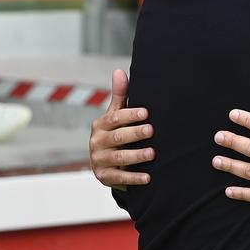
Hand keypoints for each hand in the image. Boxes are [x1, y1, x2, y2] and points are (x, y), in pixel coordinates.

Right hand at [89, 69, 153, 189]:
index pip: (115, 119)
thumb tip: (119, 71)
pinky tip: (148, 177)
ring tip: (153, 153)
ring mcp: (99, 161)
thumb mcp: (115, 116)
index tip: (146, 112)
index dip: (130, 115)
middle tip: (152, 130)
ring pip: (119, 158)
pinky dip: (134, 178)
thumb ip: (120, 96)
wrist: (106, 163)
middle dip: (135, 133)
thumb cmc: (116, 133)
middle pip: (117, 138)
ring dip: (137, 156)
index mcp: (100, 125)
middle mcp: (97, 143)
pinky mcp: (104, 177)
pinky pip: (120, 178)